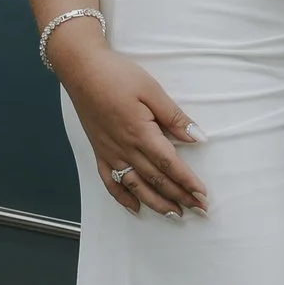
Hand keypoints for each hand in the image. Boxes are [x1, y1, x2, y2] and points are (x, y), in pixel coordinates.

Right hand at [48, 28, 208, 215]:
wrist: (81, 69)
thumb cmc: (117, 75)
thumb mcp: (151, 90)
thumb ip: (174, 117)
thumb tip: (197, 138)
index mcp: (140, 133)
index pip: (169, 165)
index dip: (187, 182)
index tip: (203, 195)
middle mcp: (125, 149)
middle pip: (156, 180)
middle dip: (179, 197)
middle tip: (199, 210)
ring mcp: (110, 153)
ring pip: (136, 186)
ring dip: (157, 203)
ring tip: (175, 215)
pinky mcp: (99, 152)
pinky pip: (110, 182)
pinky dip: (123, 198)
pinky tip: (135, 208)